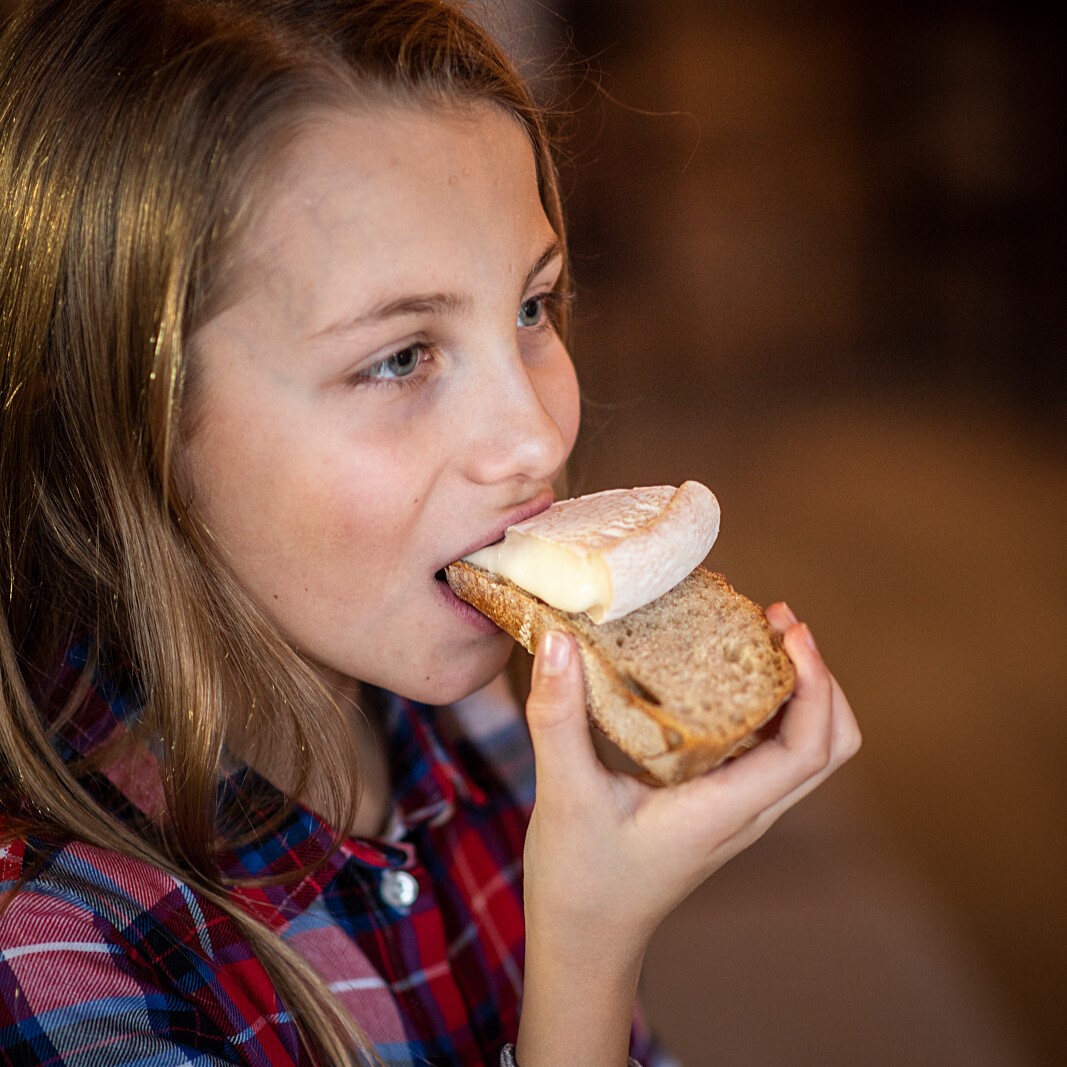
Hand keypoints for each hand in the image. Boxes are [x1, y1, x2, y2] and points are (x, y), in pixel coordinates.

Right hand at [521, 602, 860, 966]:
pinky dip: (769, 707)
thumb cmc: (580, 880)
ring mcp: (738, 811)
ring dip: (799, 690)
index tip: (792, 631)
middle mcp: (746, 811)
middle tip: (779, 622)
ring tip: (759, 635)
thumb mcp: (563, 794)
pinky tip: (723, 674)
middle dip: (820, 678)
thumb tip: (558, 641)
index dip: (817, 685)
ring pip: (805, 748)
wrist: (584, 941)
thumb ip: (558, 717)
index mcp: (724, 811)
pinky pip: (768, 751)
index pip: (809, 749)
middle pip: (829, 746)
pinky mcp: (720, 806)